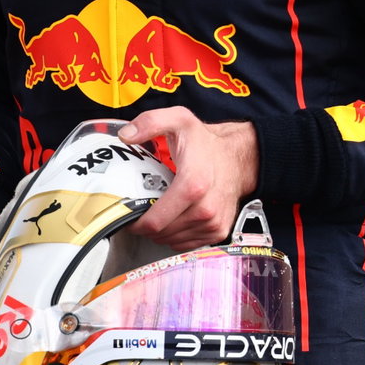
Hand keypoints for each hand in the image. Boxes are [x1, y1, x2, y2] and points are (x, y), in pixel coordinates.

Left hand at [119, 107, 257, 250]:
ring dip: (160, 231)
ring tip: (156, 211)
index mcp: (192, 185)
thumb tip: (126, 136)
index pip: (155, 222)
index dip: (135, 222)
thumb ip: (150, 123)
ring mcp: (213, 223)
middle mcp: (205, 209)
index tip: (128, 213)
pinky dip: (176, 235)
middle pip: (161, 233)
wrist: (238, 157)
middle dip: (146, 225)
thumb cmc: (206, 143)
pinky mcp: (218, 231)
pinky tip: (173, 218)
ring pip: (172, 241)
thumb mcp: (178, 121)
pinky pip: (187, 244)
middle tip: (140, 209)